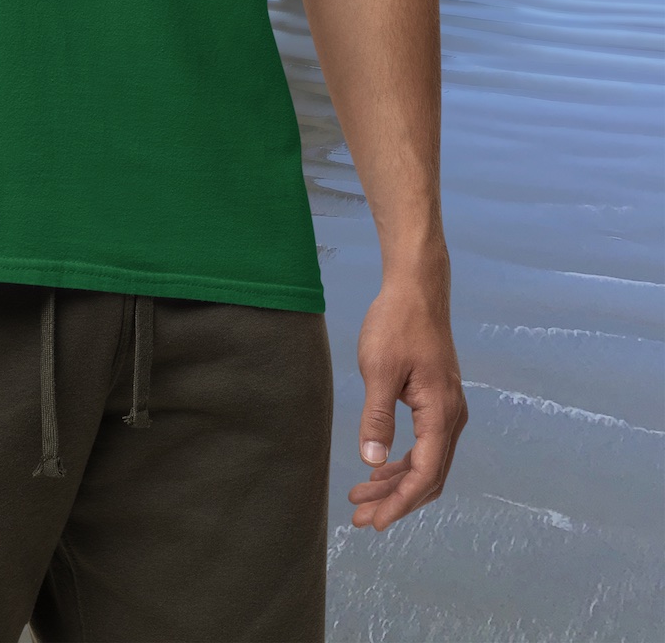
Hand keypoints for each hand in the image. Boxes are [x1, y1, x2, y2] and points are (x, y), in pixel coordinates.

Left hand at [347, 271, 468, 530]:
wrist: (417, 289)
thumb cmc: (397, 323)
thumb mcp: (379, 370)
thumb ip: (377, 418)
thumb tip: (371, 462)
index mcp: (440, 413)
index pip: (424, 474)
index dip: (399, 502)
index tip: (374, 522)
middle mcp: (451, 417)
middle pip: (428, 476)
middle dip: (396, 500)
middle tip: (361, 518)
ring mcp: (447, 409)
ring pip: (427, 462)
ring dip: (397, 483)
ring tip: (362, 497)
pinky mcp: (438, 401)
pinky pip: (425, 444)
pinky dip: (403, 462)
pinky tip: (379, 467)